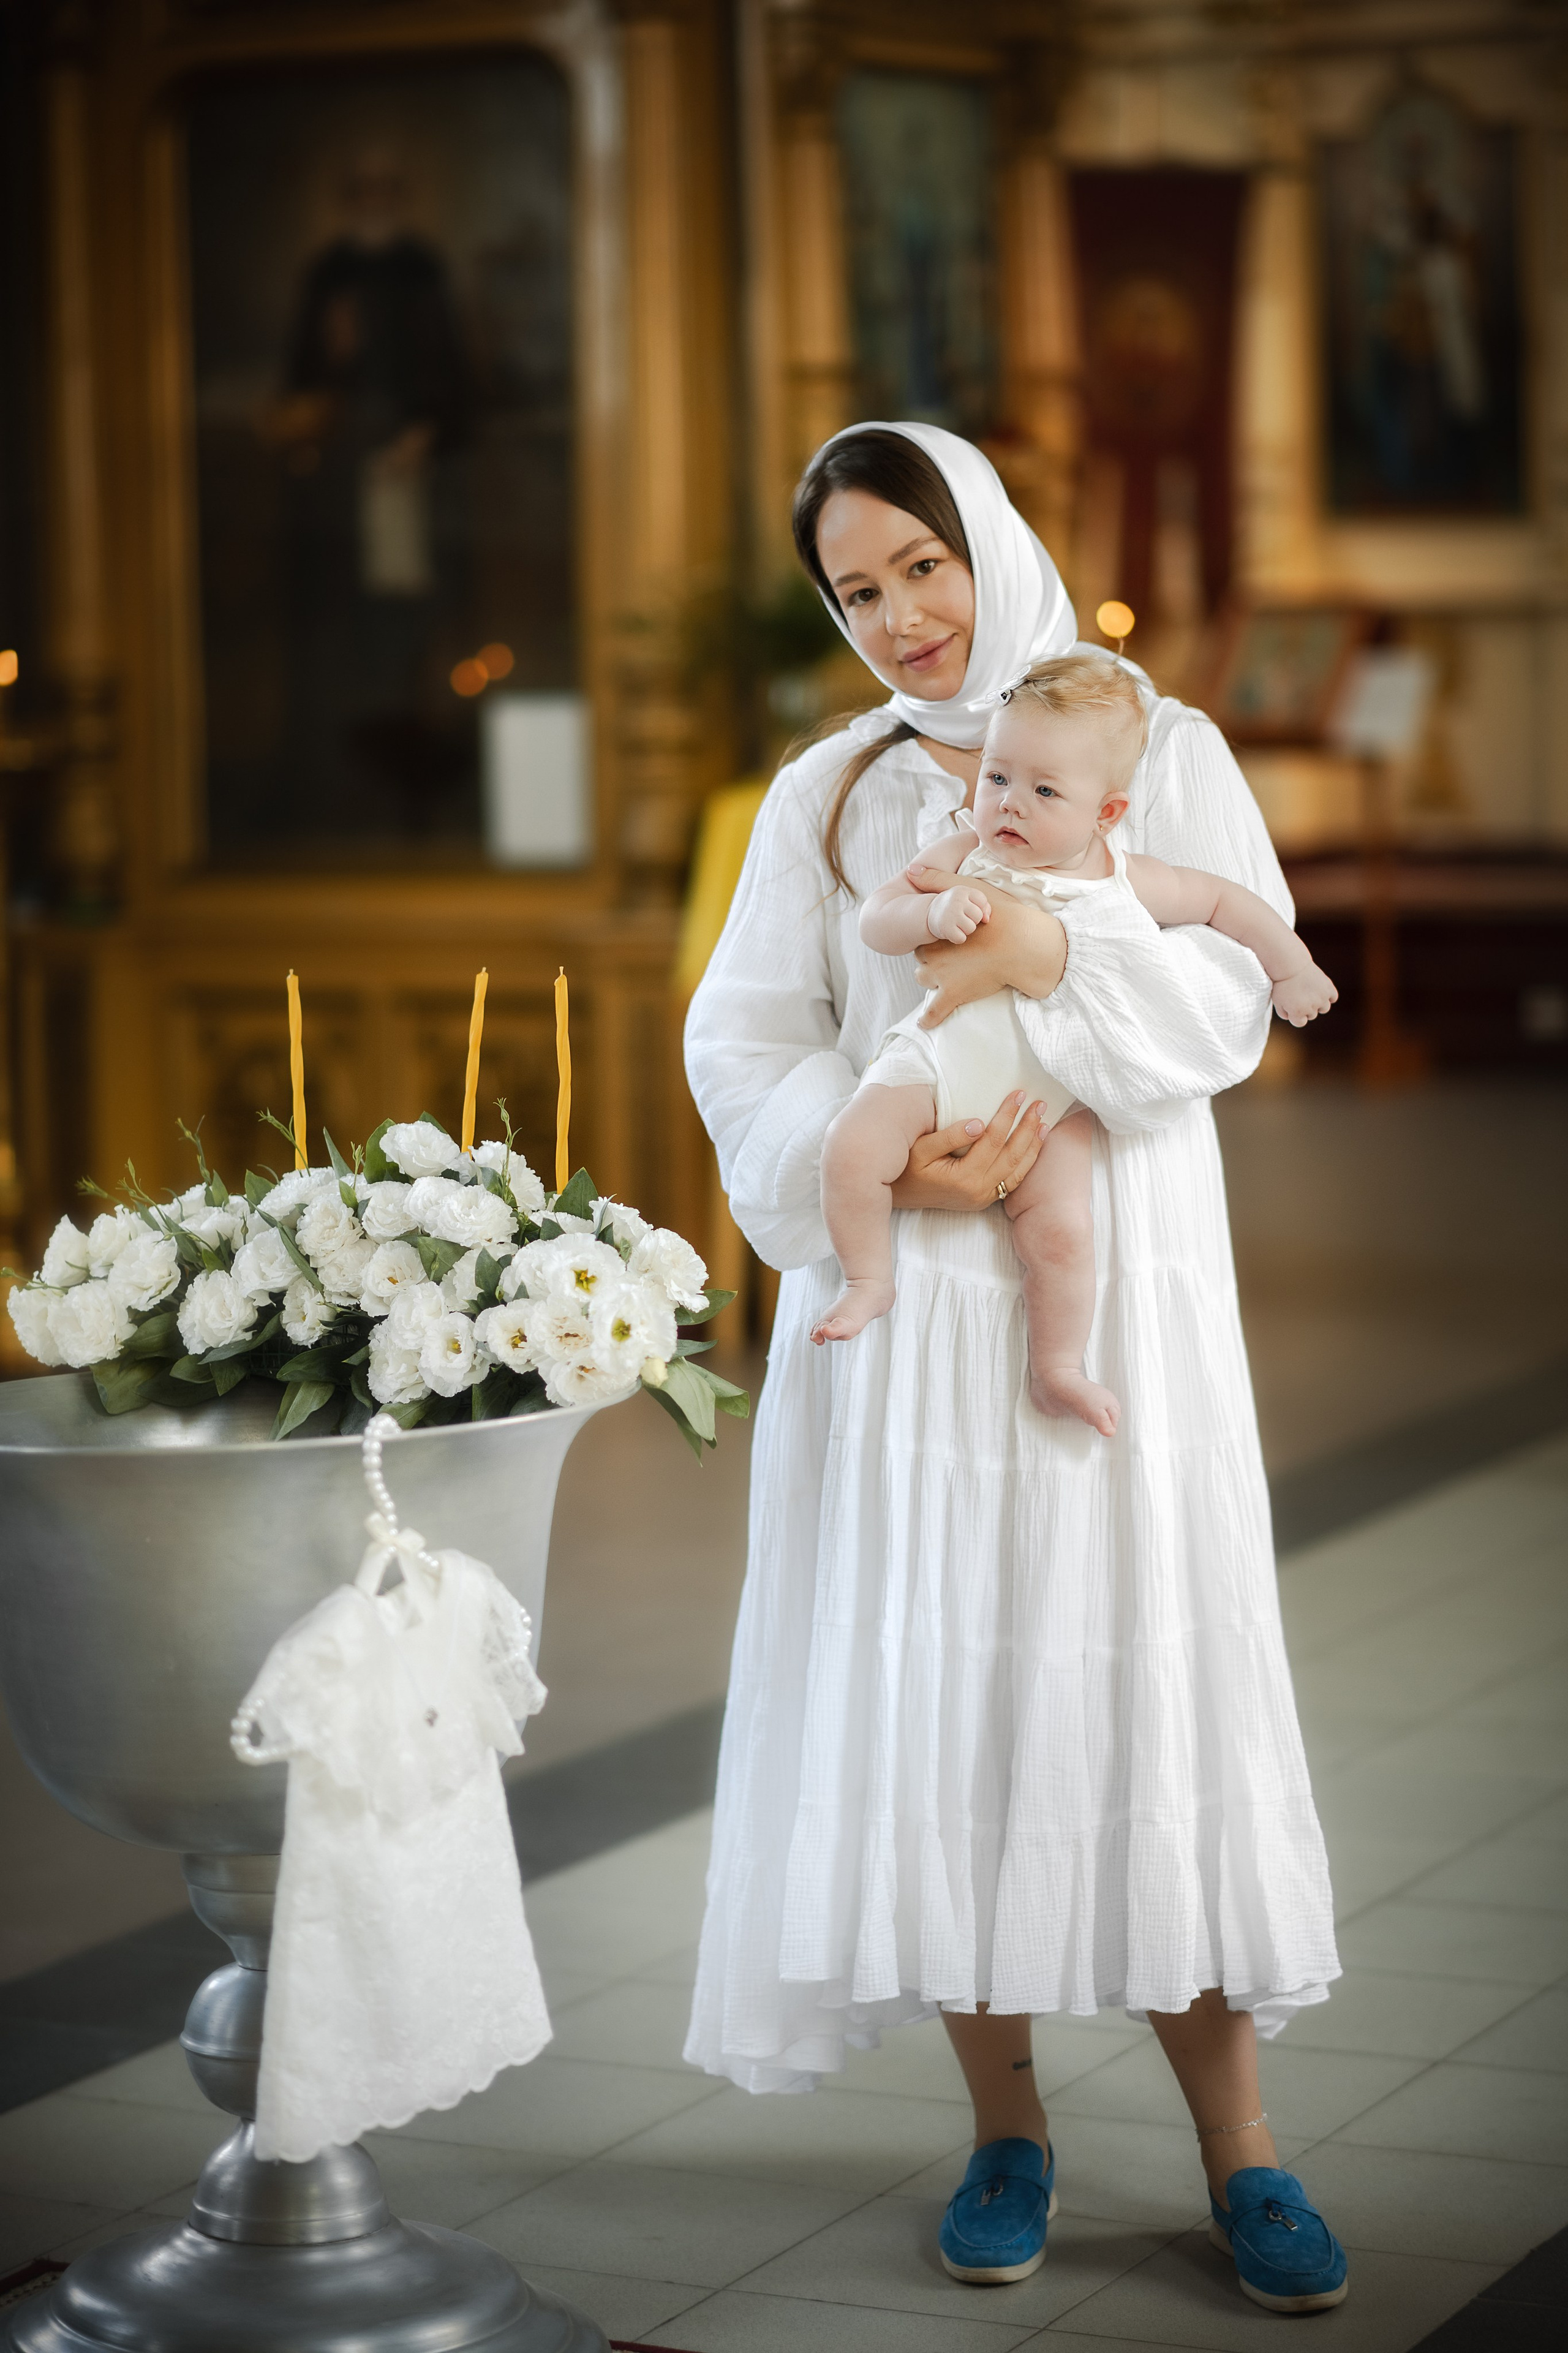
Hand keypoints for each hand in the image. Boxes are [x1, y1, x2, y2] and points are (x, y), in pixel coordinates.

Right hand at [888, 1093, 1048, 1210]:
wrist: (898, 1196)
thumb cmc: (906, 1169)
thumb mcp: (921, 1149)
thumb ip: (950, 1136)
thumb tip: (979, 1123)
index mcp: (964, 1177)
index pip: (993, 1139)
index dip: (1008, 1115)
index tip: (1018, 1094)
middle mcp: (978, 1190)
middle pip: (1012, 1154)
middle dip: (1028, 1127)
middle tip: (1040, 1104)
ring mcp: (983, 1198)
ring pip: (1018, 1171)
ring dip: (1033, 1146)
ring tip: (1044, 1123)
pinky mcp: (984, 1200)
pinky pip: (1013, 1181)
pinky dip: (1026, 1163)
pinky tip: (1034, 1147)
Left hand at [914, 889, 1066, 1027]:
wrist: (1022, 945)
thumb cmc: (1000, 914)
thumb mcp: (967, 888)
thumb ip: (937, 879)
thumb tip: (911, 869)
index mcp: (933, 930)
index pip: (923, 933)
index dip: (934, 933)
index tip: (948, 932)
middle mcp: (931, 955)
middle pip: (921, 956)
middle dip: (932, 954)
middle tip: (953, 951)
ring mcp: (940, 978)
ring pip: (924, 978)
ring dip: (932, 976)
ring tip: (949, 973)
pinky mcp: (953, 996)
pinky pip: (933, 1012)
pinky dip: (928, 1018)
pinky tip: (924, 1023)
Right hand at [925, 886, 990, 944]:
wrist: (929, 913)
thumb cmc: (954, 906)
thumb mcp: (968, 900)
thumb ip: (984, 906)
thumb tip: (986, 920)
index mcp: (963, 891)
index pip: (982, 901)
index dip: (979, 908)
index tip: (968, 909)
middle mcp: (956, 900)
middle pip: (978, 916)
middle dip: (972, 920)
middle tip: (961, 918)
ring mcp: (950, 914)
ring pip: (971, 928)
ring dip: (966, 930)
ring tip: (957, 924)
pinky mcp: (945, 928)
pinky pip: (961, 938)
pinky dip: (957, 938)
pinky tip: (951, 931)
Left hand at [1272, 961, 1337, 1026]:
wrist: (1290, 964)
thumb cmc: (1281, 983)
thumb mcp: (1277, 1000)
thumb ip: (1283, 1013)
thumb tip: (1291, 1018)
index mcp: (1297, 1013)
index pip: (1300, 1023)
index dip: (1295, 1015)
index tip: (1291, 1005)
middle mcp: (1311, 1008)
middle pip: (1312, 1015)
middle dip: (1305, 1008)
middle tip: (1299, 996)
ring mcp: (1322, 998)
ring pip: (1324, 1008)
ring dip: (1318, 1004)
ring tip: (1311, 994)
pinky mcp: (1329, 988)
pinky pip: (1333, 997)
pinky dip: (1329, 996)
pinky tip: (1321, 991)